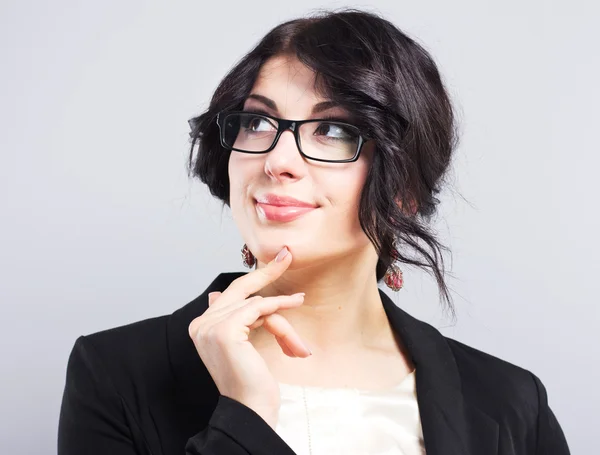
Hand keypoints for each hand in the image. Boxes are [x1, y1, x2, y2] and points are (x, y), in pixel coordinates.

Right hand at [188, 246, 310, 427]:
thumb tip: (214, 293)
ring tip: (297, 330)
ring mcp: (210, 326)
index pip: (232, 296)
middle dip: (266, 272)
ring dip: (281, 316)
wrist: (251, 408)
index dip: (255, 280)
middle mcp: (200, 324)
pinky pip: (258, 307)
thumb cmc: (251, 380)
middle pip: (239, 289)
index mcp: (201, 326)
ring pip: (256, 303)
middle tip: (287, 256)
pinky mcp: (225, 329)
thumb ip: (233, 317)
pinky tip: (293, 304)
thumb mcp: (242, 343)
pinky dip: (279, 306)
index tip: (277, 262)